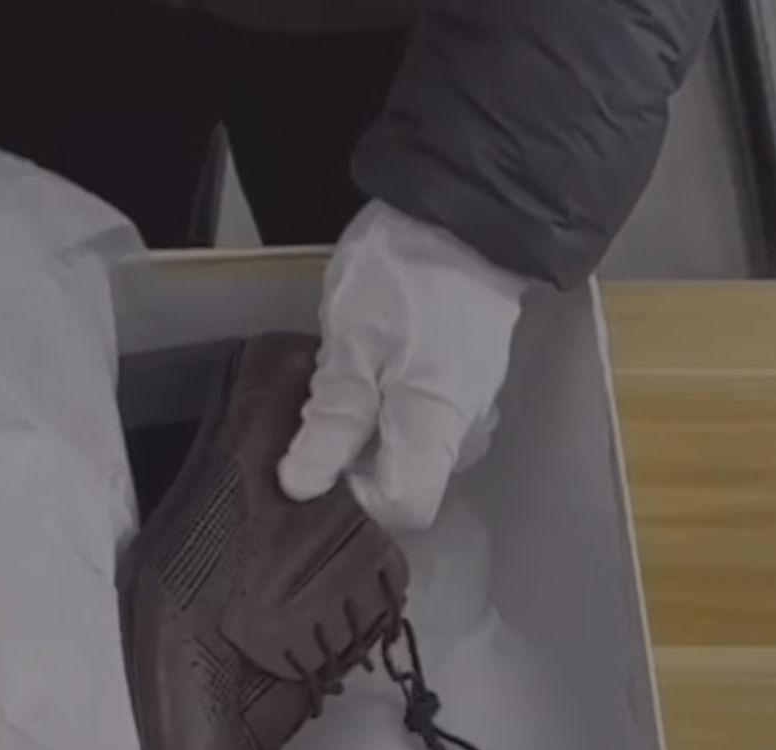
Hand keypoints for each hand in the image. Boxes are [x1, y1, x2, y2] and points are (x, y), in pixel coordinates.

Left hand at [277, 201, 527, 531]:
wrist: (461, 214)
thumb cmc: (401, 280)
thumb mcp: (349, 350)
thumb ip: (331, 425)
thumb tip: (302, 486)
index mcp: (437, 431)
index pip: (403, 510)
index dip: (354, 502)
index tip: (317, 466)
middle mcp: (465, 430)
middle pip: (409, 482)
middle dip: (356, 468)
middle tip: (315, 422)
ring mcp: (473, 403)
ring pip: (416, 448)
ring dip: (372, 435)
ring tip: (337, 388)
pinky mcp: (467, 376)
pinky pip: (425, 417)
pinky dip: (390, 409)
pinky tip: (366, 372)